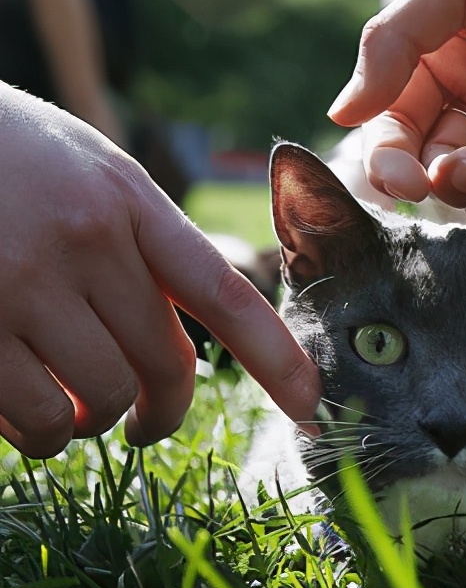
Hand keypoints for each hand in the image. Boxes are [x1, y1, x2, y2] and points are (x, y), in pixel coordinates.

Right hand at [0, 83, 320, 457]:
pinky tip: (24, 410)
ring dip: (91, 424)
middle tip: (145, 423)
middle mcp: (86, 241)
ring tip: (74, 412)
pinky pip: (31, 415)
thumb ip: (144, 243)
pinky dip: (37, 431)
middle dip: (162, 410)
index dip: (276, 358)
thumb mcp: (92, 171)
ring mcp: (20, 283)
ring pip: (98, 399)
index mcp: (130, 202)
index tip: (312, 405)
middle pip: (164, 364)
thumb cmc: (8, 156)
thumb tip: (180, 334)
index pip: (224, 293)